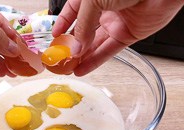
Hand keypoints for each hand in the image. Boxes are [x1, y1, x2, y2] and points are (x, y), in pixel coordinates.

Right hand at [52, 0, 183, 75]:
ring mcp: (116, 22)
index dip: (63, 23)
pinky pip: (109, 50)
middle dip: (72, 44)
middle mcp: (104, 8)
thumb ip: (82, 24)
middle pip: (84, 30)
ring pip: (95, 43)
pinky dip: (96, 61)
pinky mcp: (128, 35)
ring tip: (69, 68)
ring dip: (82, 56)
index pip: (73, 11)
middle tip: (61, 57)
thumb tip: (75, 46)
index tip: (55, 37)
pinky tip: (84, 68)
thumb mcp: (93, 1)